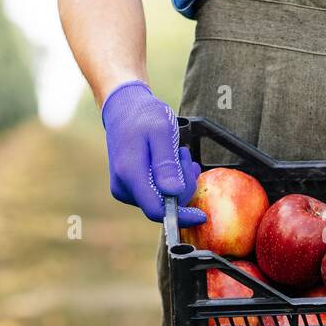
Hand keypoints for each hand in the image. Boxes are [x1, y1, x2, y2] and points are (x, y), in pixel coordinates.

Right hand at [101, 81, 205, 225]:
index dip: (182, 216)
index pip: (156, 210)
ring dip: (179, 180)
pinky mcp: (130, 188)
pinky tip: (175, 162)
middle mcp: (124, 187)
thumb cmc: (144, 116)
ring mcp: (125, 189)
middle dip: (183, 184)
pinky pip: (158, 194)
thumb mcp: (162, 132)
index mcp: (130, 174)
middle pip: (164, 205)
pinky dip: (172, 180)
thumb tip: (173, 193)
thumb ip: (167, 164)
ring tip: (177, 154)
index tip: (202, 215)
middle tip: (184, 156)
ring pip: (164, 199)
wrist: (124, 109)